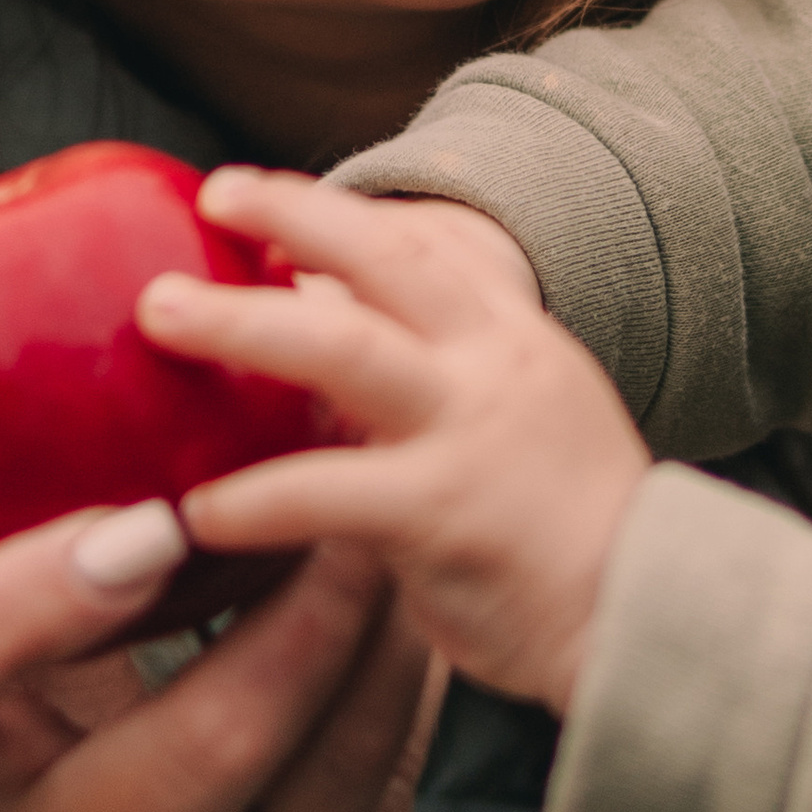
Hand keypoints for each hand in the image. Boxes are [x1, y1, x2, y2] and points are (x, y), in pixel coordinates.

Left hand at [140, 166, 650, 714]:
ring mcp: (470, 429)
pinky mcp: (444, 510)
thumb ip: (442, 391)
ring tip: (158, 312)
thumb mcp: (526, 426)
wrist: (653, 620)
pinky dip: (251, 497)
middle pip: (383, 255)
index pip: (424, 244)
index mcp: (515, 339)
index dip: (336, 212)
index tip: (260, 194)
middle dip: (292, 213)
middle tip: (213, 191)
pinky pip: (324, 492)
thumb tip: (334, 375)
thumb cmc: (572, 541)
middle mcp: (495, 362)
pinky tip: (194, 511)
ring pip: (340, 345)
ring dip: (241, 320)